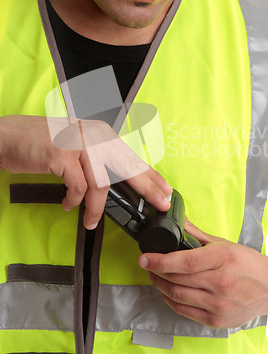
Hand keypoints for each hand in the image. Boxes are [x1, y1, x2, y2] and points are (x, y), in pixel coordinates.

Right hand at [0, 115, 171, 228]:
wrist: (7, 135)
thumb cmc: (41, 143)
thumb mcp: (76, 146)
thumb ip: (97, 159)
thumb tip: (117, 183)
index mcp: (100, 132)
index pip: (131, 156)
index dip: (151, 174)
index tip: (166, 188)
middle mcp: (93, 134)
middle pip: (127, 167)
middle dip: (147, 189)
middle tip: (161, 204)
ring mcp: (78, 143)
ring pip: (102, 182)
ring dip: (97, 208)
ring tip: (91, 221)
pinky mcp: (62, 155)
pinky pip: (77, 187)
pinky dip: (74, 201)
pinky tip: (69, 204)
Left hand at [138, 220, 267, 327]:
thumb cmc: (248, 263)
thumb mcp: (224, 244)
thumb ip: (197, 234)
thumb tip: (177, 222)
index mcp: (222, 258)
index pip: (184, 262)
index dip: (160, 261)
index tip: (144, 257)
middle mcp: (221, 283)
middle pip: (177, 279)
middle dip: (156, 271)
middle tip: (147, 264)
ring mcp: (219, 304)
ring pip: (178, 296)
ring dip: (160, 286)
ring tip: (155, 276)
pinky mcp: (218, 320)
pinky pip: (185, 311)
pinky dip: (172, 300)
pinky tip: (168, 291)